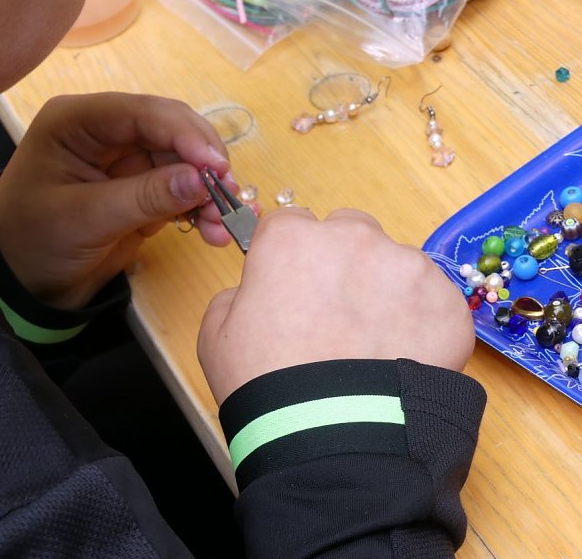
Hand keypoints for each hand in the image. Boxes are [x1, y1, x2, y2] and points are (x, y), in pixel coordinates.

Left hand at [0, 93, 236, 309]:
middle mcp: (105, 132)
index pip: (140, 112)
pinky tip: (212, 231)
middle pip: (170, 132)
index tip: (215, 166)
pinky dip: (199, 208)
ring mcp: (125, 161)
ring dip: (207, 191)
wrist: (21, 286)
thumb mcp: (85, 220)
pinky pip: (180, 190)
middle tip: (228, 196)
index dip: (183, 133)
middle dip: (202, 163)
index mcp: (76, 122)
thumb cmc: (34, 243)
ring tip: (223, 224)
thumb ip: (144, 197)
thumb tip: (202, 179)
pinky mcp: (140, 190)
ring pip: (182, 162)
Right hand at [198, 208, 474, 404]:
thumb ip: (236, 296)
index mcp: (291, 239)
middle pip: (349, 232)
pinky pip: (434, 302)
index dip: (291, 258)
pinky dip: (422, 324)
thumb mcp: (216, 334)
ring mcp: (406, 267)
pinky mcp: (446, 303)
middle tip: (335, 315)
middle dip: (343, 263)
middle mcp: (351, 238)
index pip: (292, 225)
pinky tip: (400, 358)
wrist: (330, 437)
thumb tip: (256, 293)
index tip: (293, 287)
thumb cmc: (267, 384)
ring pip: (396, 266)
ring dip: (385, 293)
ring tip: (371, 347)